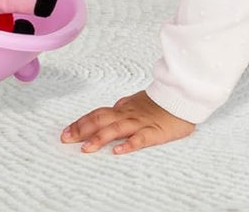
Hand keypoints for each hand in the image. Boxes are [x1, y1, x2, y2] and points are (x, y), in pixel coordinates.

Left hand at [62, 90, 194, 154]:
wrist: (183, 97)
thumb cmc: (161, 102)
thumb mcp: (138, 102)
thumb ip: (124, 107)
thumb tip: (111, 110)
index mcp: (123, 108)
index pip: (97, 114)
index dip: (81, 122)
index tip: (66, 131)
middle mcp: (127, 115)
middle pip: (101, 120)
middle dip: (82, 130)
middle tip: (65, 139)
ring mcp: (140, 123)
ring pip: (116, 130)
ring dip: (99, 139)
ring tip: (85, 148)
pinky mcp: (155, 132)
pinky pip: (140, 139)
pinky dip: (128, 145)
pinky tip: (117, 151)